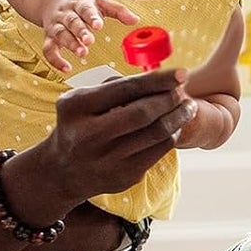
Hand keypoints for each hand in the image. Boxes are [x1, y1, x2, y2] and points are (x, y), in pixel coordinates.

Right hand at [3, 67, 196, 224]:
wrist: (62, 171)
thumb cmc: (79, 125)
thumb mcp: (81, 101)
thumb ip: (114, 87)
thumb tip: (159, 77)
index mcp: (77, 107)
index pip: (125, 89)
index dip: (157, 80)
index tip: (181, 73)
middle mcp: (89, 135)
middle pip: (143, 113)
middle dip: (169, 99)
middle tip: (182, 91)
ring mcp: (107, 159)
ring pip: (156, 134)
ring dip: (178, 117)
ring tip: (187, 106)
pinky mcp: (123, 176)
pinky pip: (158, 152)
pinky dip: (171, 135)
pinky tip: (176, 125)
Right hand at [38, 0, 140, 72]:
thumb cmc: (80, 2)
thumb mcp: (99, 1)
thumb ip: (118, 10)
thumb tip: (136, 20)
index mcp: (80, 2)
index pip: (85, 8)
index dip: (91, 17)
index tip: (98, 25)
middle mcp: (66, 14)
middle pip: (72, 22)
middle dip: (80, 31)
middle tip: (89, 41)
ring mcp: (56, 25)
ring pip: (60, 34)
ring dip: (70, 44)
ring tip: (82, 53)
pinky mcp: (49, 37)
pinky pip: (48, 49)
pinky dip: (55, 59)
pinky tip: (66, 68)